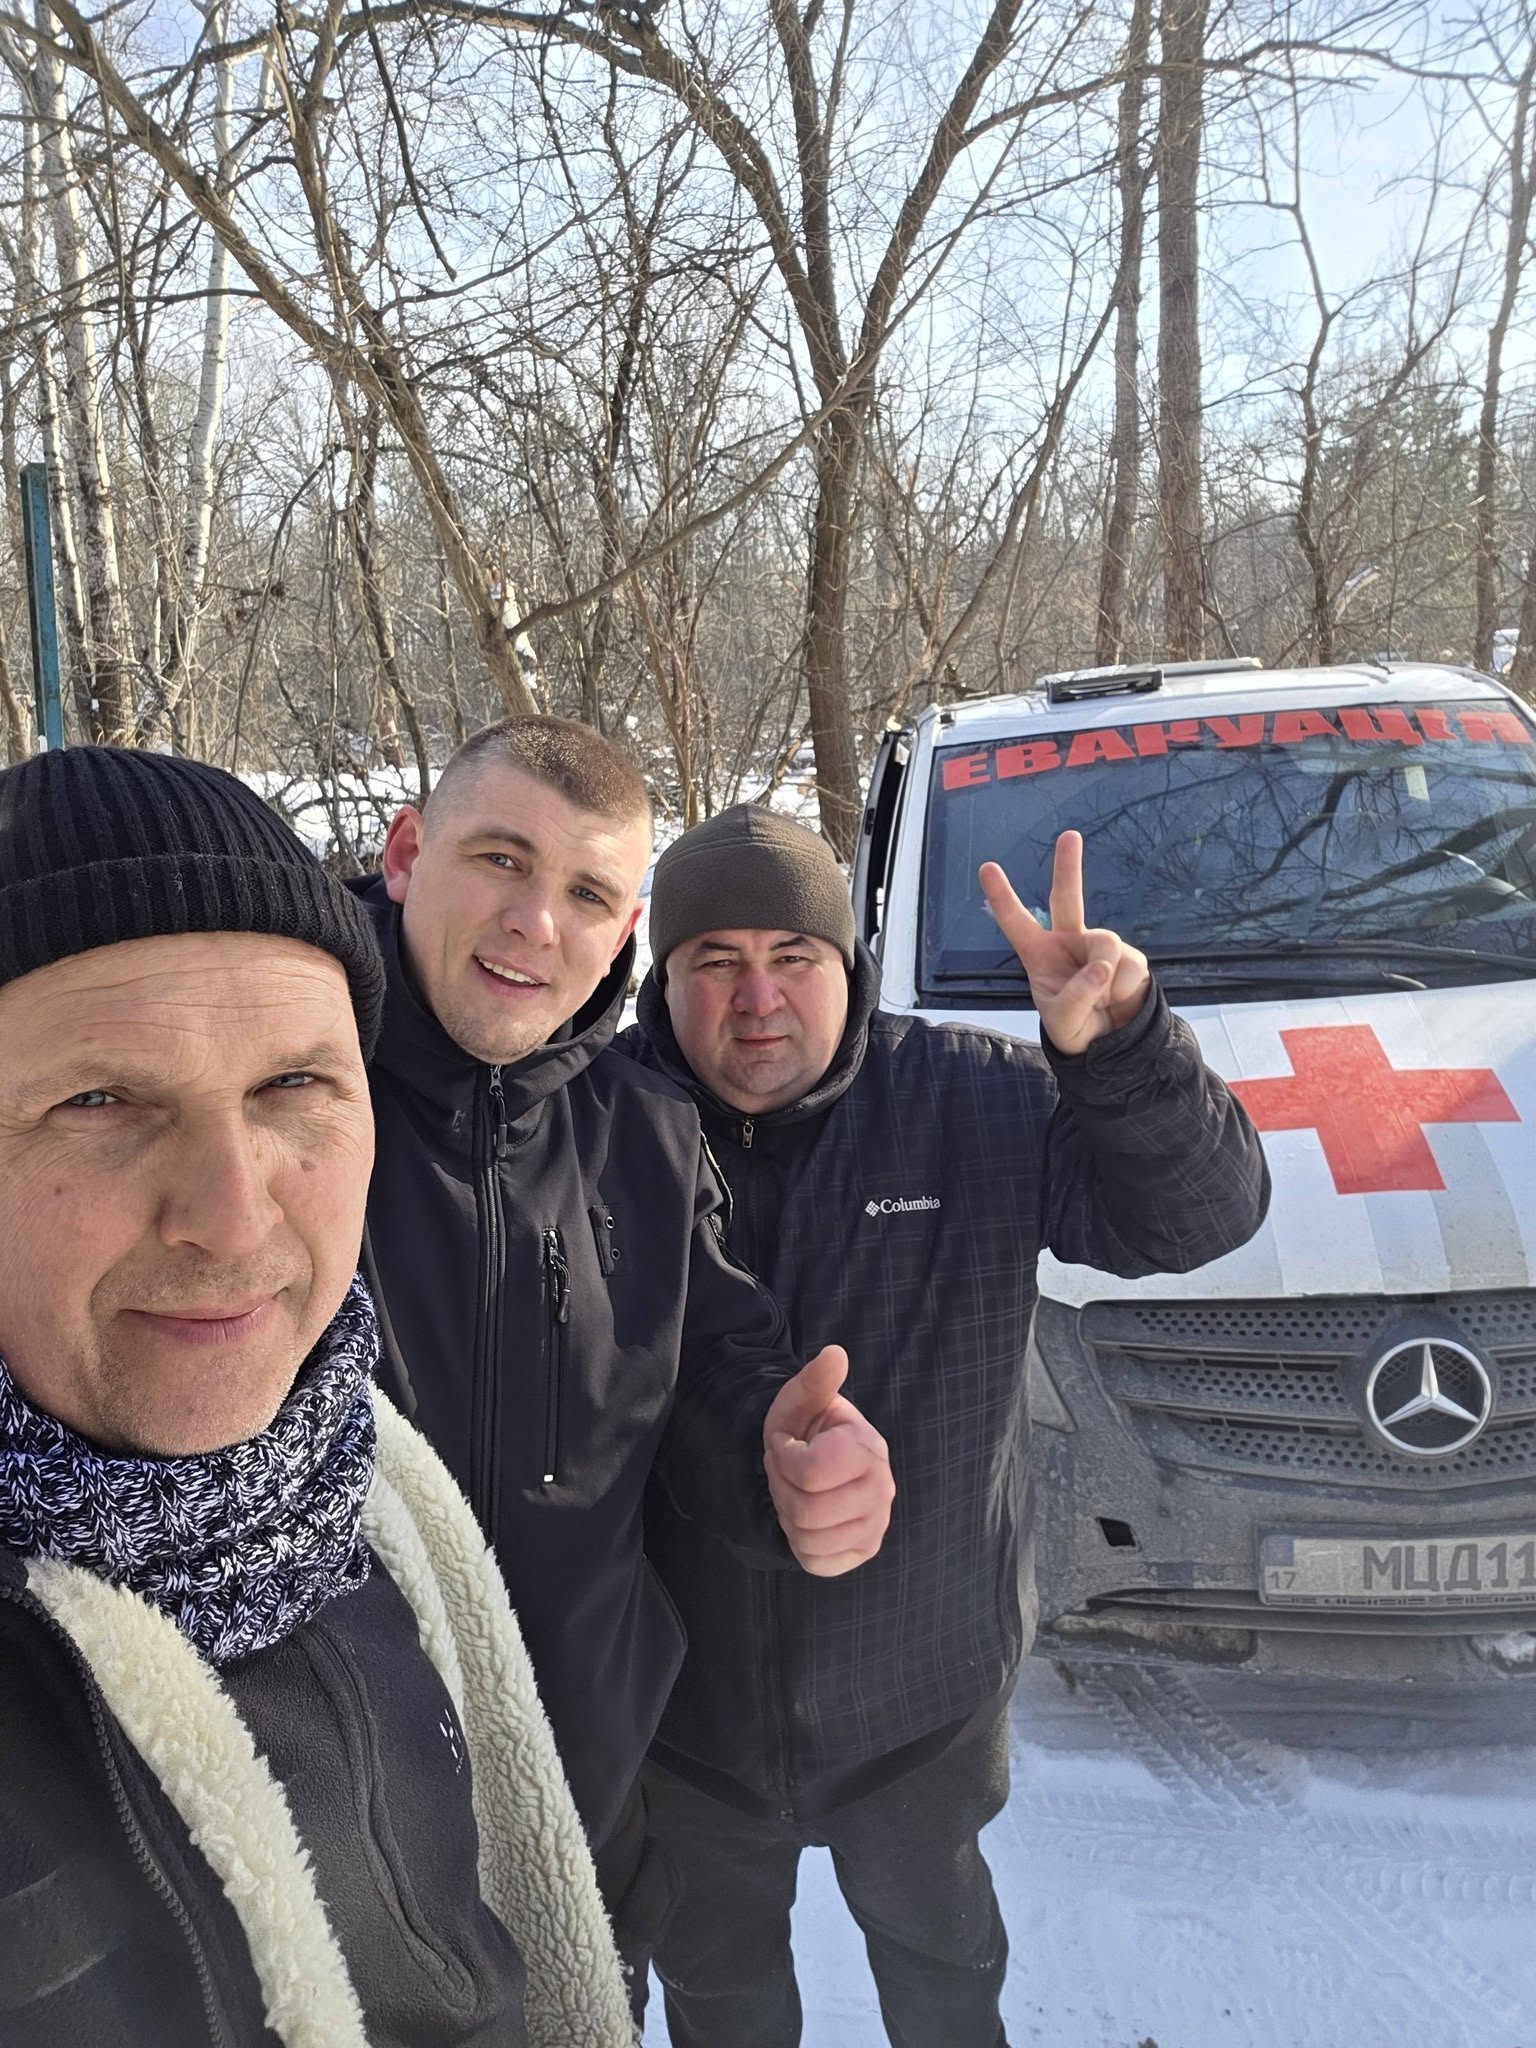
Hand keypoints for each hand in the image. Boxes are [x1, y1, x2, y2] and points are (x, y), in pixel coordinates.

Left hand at [763, 1346, 893, 1576]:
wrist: (816, 1463)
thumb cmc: (806, 1430)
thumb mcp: (802, 1402)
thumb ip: (815, 1380)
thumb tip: (835, 1353)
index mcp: (869, 1449)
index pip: (810, 1473)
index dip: (783, 1460)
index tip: (787, 1447)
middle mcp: (882, 1490)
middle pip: (805, 1511)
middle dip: (781, 1489)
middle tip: (786, 1472)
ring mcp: (876, 1525)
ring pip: (807, 1539)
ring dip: (787, 1515)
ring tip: (795, 1491)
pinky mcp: (863, 1551)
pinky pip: (817, 1562)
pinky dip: (799, 1543)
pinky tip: (806, 1518)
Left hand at [980, 830, 1149, 1052]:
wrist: (1111, 1044)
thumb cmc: (1074, 1027)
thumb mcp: (1063, 1021)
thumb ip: (1076, 996)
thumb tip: (1102, 967)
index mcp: (1039, 954)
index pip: (1016, 922)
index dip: (1002, 896)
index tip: (986, 867)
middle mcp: (1068, 941)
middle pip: (1067, 897)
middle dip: (1068, 865)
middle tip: (1069, 835)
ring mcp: (1099, 946)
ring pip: (1105, 942)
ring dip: (1105, 975)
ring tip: (1103, 999)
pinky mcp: (1129, 957)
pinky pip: (1130, 964)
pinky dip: (1124, 987)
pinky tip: (1119, 999)